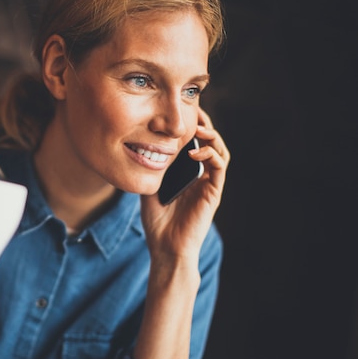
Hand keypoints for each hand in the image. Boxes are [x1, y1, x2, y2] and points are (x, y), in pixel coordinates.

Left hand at [141, 108, 229, 261]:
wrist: (165, 247)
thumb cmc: (157, 222)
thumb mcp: (149, 188)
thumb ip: (150, 170)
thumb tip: (138, 148)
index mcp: (188, 174)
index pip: (195, 143)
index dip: (192, 126)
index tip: (181, 112)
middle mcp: (201, 176)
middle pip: (211, 142)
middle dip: (205, 124)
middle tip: (194, 110)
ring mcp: (209, 184)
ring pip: (220, 151)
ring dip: (212, 136)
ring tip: (199, 127)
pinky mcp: (214, 192)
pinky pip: (219, 167)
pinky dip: (210, 155)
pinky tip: (195, 151)